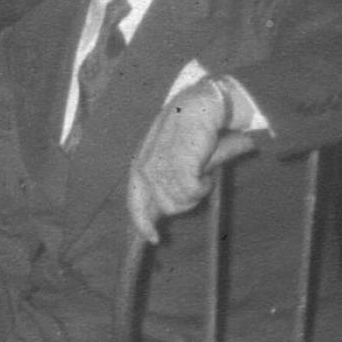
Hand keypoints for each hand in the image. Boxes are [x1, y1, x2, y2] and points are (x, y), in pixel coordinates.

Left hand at [127, 80, 251, 243]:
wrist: (204, 102)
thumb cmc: (192, 129)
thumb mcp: (178, 158)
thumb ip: (172, 183)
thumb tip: (166, 211)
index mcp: (141, 161)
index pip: (135, 199)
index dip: (142, 221)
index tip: (154, 239)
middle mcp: (145, 164)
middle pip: (163, 206)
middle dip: (183, 203)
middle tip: (199, 182)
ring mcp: (159, 164)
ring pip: (179, 201)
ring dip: (196, 191)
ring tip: (202, 168)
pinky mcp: (178, 163)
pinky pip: (192, 192)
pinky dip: (204, 185)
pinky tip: (206, 168)